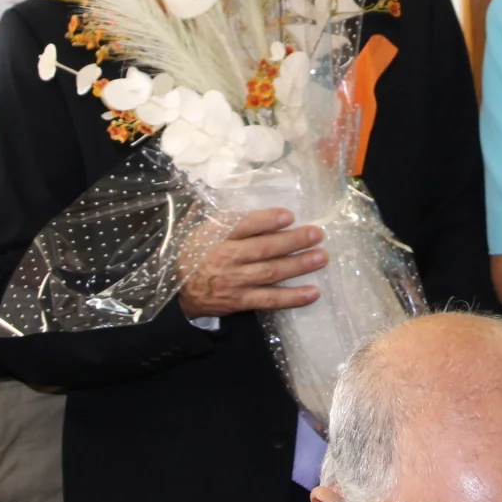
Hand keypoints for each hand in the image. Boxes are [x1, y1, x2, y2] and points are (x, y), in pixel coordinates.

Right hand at [179, 208, 327, 318]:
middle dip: (293, 241)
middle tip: (317, 234)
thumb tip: (253, 200)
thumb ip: (226, 218)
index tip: (289, 215)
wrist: (179, 292)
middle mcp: (228, 258)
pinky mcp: (242, 301)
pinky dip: (293, 297)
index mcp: (217, 237)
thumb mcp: (203, 230)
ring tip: (322, 257)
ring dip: (299, 265)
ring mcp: (236, 282)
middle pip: (263, 249)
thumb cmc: (196, 253)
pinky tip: (313, 292)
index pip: (243, 226)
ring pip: (271, 272)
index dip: (267, 221)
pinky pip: (270, 299)